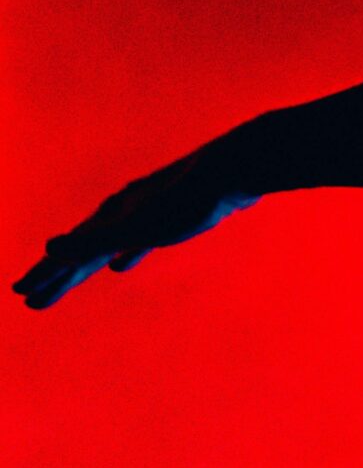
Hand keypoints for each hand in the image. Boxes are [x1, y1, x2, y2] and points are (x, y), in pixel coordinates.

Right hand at [12, 137, 260, 311]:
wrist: (236, 167)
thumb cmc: (188, 200)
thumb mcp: (140, 226)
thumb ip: (97, 239)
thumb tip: (50, 246)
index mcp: (113, 216)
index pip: (69, 252)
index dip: (44, 274)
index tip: (20, 294)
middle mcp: (123, 211)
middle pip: (82, 250)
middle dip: (56, 276)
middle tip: (31, 300)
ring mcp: (147, 212)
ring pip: (106, 244)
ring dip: (86, 265)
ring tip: (68, 280)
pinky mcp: (174, 216)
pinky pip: (138, 241)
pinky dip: (126, 254)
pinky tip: (125, 263)